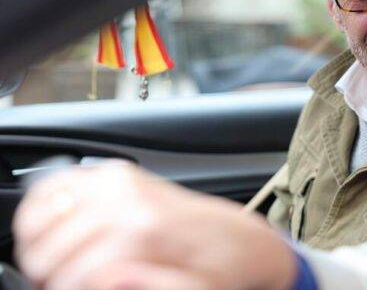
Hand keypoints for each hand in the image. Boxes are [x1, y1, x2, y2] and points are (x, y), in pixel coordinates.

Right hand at [12, 162, 296, 289]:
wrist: (241, 239)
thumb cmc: (218, 268)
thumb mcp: (196, 289)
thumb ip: (154, 287)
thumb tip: (108, 278)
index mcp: (143, 229)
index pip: (73, 273)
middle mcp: (128, 197)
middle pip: (52, 247)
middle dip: (53, 274)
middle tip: (70, 284)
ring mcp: (119, 179)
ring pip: (43, 216)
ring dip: (42, 247)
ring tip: (60, 266)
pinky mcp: (116, 173)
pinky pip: (56, 186)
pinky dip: (41, 210)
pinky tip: (51, 232)